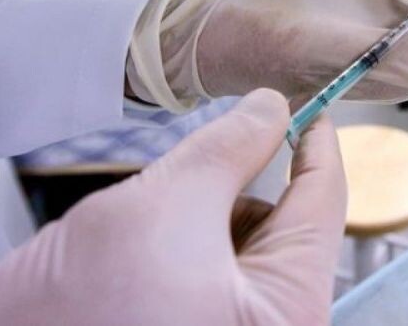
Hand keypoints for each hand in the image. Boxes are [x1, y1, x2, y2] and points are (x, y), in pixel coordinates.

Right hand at [0, 89, 346, 324]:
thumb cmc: (82, 304)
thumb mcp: (171, 202)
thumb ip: (234, 146)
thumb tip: (273, 107)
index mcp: (288, 307)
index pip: (324, 200)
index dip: (317, 143)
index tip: (312, 104)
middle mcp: (274, 322)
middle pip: (288, 220)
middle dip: (245, 185)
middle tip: (201, 168)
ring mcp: (239, 323)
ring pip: (250, 236)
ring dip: (211, 210)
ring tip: (158, 228)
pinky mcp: (204, 321)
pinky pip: (221, 259)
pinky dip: (194, 233)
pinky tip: (152, 246)